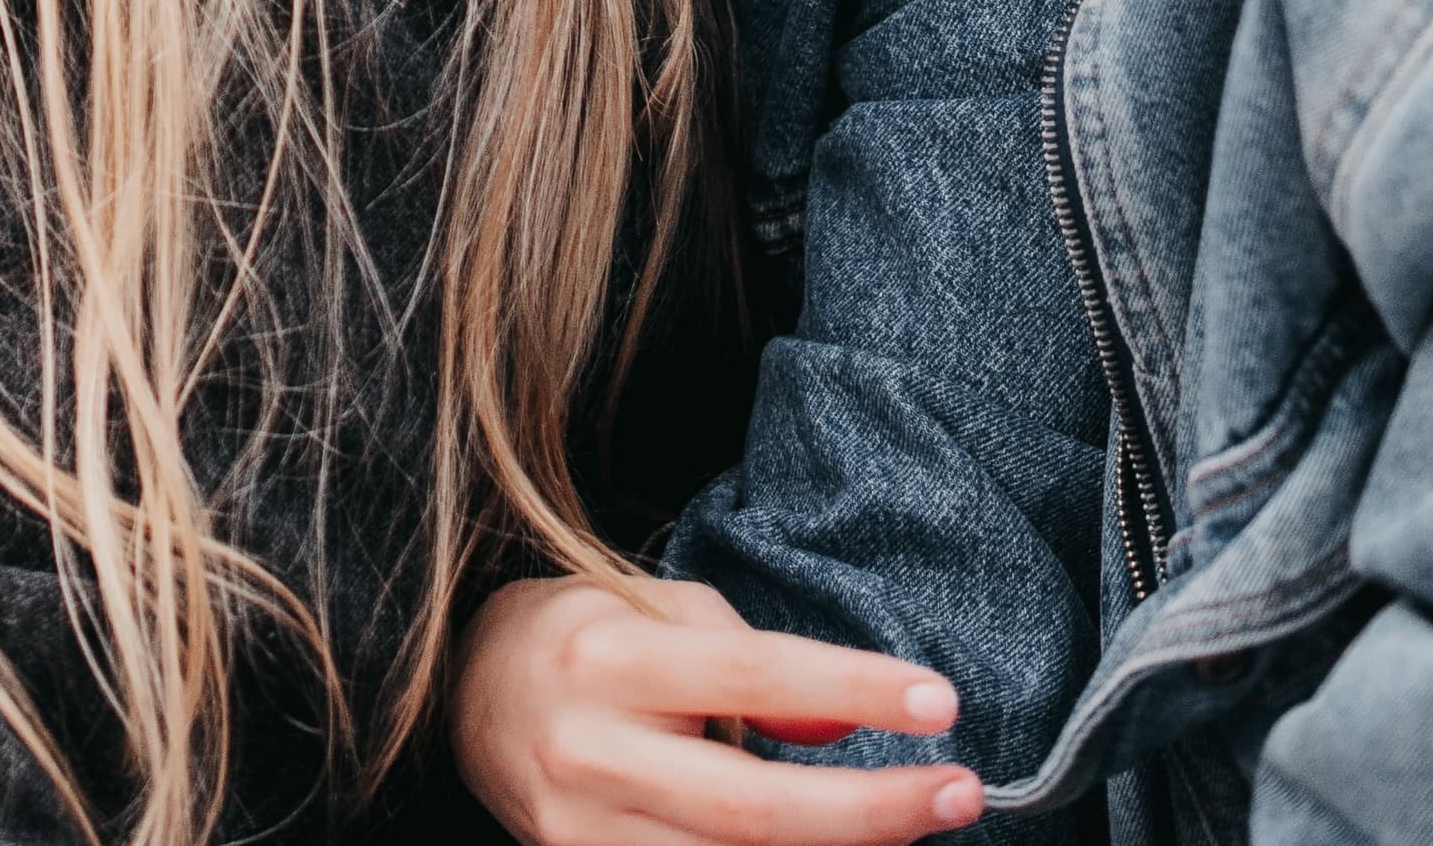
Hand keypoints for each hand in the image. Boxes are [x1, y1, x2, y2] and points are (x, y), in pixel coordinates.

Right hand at [454, 574, 982, 845]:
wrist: (470, 697)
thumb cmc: (585, 639)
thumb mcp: (662, 609)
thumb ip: (752, 662)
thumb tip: (839, 731)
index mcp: (607, 660)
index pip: (748, 675)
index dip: (849, 690)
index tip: (939, 702)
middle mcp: (590, 754)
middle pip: (751, 808)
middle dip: (870, 810)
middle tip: (961, 791)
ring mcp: (583, 834)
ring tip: (913, 823)